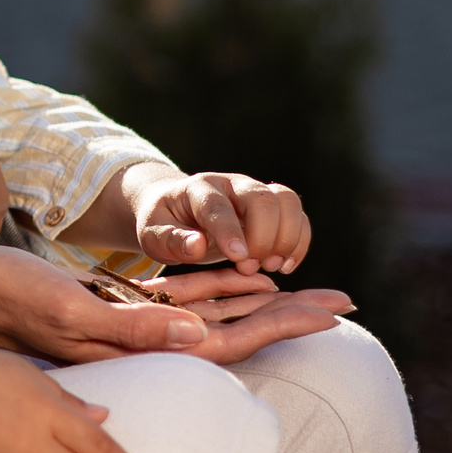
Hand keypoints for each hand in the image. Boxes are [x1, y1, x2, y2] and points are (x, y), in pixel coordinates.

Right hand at [0, 246, 350, 367]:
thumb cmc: (14, 300)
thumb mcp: (72, 312)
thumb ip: (134, 327)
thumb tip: (200, 335)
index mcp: (143, 346)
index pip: (231, 340)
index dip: (282, 323)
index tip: (333, 311)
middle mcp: (148, 341)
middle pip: (236, 328)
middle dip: (289, 314)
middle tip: (345, 298)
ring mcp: (136, 327)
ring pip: (215, 313)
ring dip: (263, 301)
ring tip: (311, 292)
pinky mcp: (121, 310)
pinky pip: (186, 303)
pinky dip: (222, 292)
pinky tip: (245, 282)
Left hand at [121, 162, 311, 274]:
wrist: (175, 209)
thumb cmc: (162, 224)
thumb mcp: (152, 235)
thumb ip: (171, 240)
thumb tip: (196, 245)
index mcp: (198, 189)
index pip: (218, 205)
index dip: (230, 230)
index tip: (239, 257)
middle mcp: (231, 184)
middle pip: (261, 198)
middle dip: (262, 237)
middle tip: (249, 268)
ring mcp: (254, 192)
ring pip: (286, 201)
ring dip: (287, 237)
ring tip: (272, 266)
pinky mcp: (272, 206)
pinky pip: (297, 215)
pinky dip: (299, 241)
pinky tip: (285, 265)